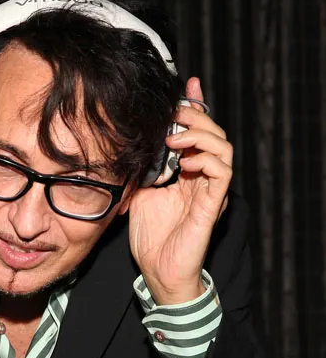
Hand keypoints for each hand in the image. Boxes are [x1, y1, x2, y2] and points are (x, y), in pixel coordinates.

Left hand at [127, 77, 232, 304]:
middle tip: (174, 112)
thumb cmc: (150, 238)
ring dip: (200, 135)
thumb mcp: (139, 192)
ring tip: (175, 136)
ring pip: (223, 147)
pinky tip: (183, 162)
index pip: (199, 132)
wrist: (157, 272)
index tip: (186, 85)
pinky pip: (222, 173)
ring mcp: (210, 191)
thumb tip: (134, 142)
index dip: (196, 106)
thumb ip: (144, 168)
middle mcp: (203, 178)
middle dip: (196, 116)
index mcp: (189, 173)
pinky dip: (205, 160)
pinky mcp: (212, 206)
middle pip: (214, 133)